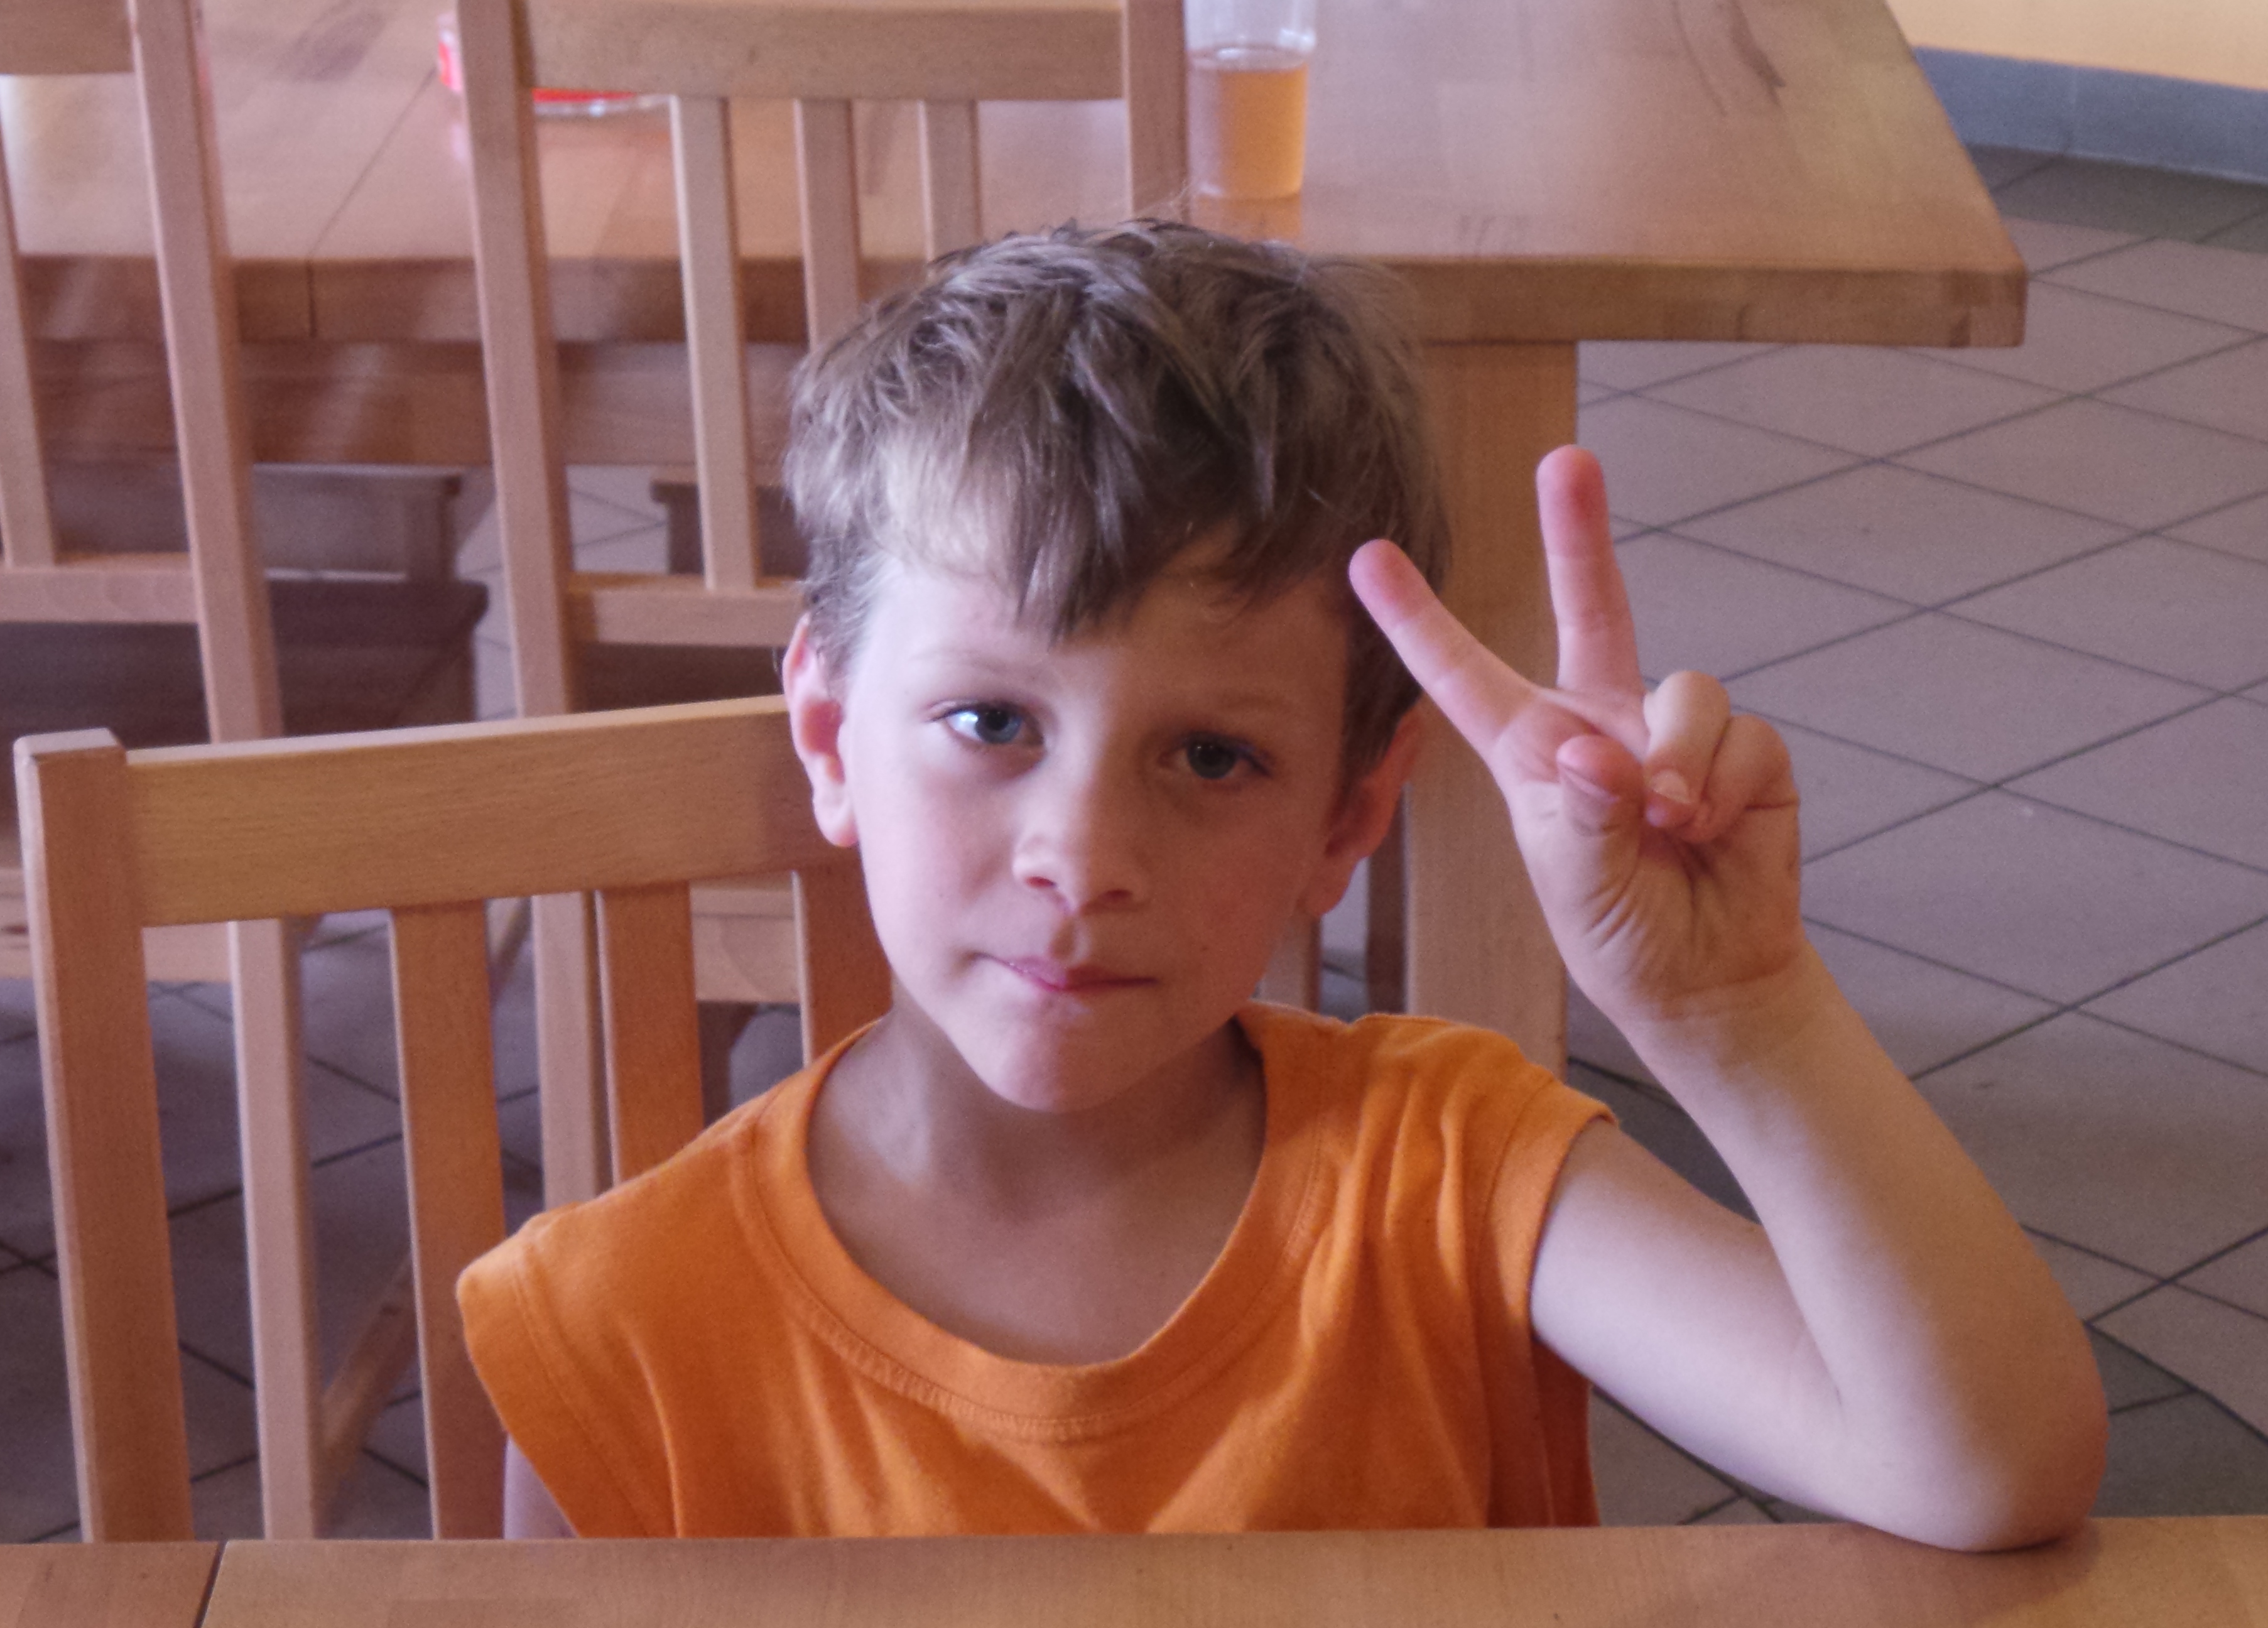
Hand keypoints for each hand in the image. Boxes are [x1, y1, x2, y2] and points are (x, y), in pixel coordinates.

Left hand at [1350, 446, 1803, 1031]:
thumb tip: (1603, 757)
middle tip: (1566, 460)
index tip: (1366, 556)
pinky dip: (1721, 783)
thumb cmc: (1620, 929)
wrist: (1706, 974)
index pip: (1463, 675)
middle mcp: (1598, 720)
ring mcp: (1669, 728)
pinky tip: (1711, 827)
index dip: (1417, 618)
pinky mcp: (1740, 747)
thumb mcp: (1578, 886)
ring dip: (1674, 761)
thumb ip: (1584, 819)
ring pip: (1680, 689)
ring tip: (1668, 825)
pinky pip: (1737, 732)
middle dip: (1580, 532)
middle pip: (1592, 606)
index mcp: (1532, 749)